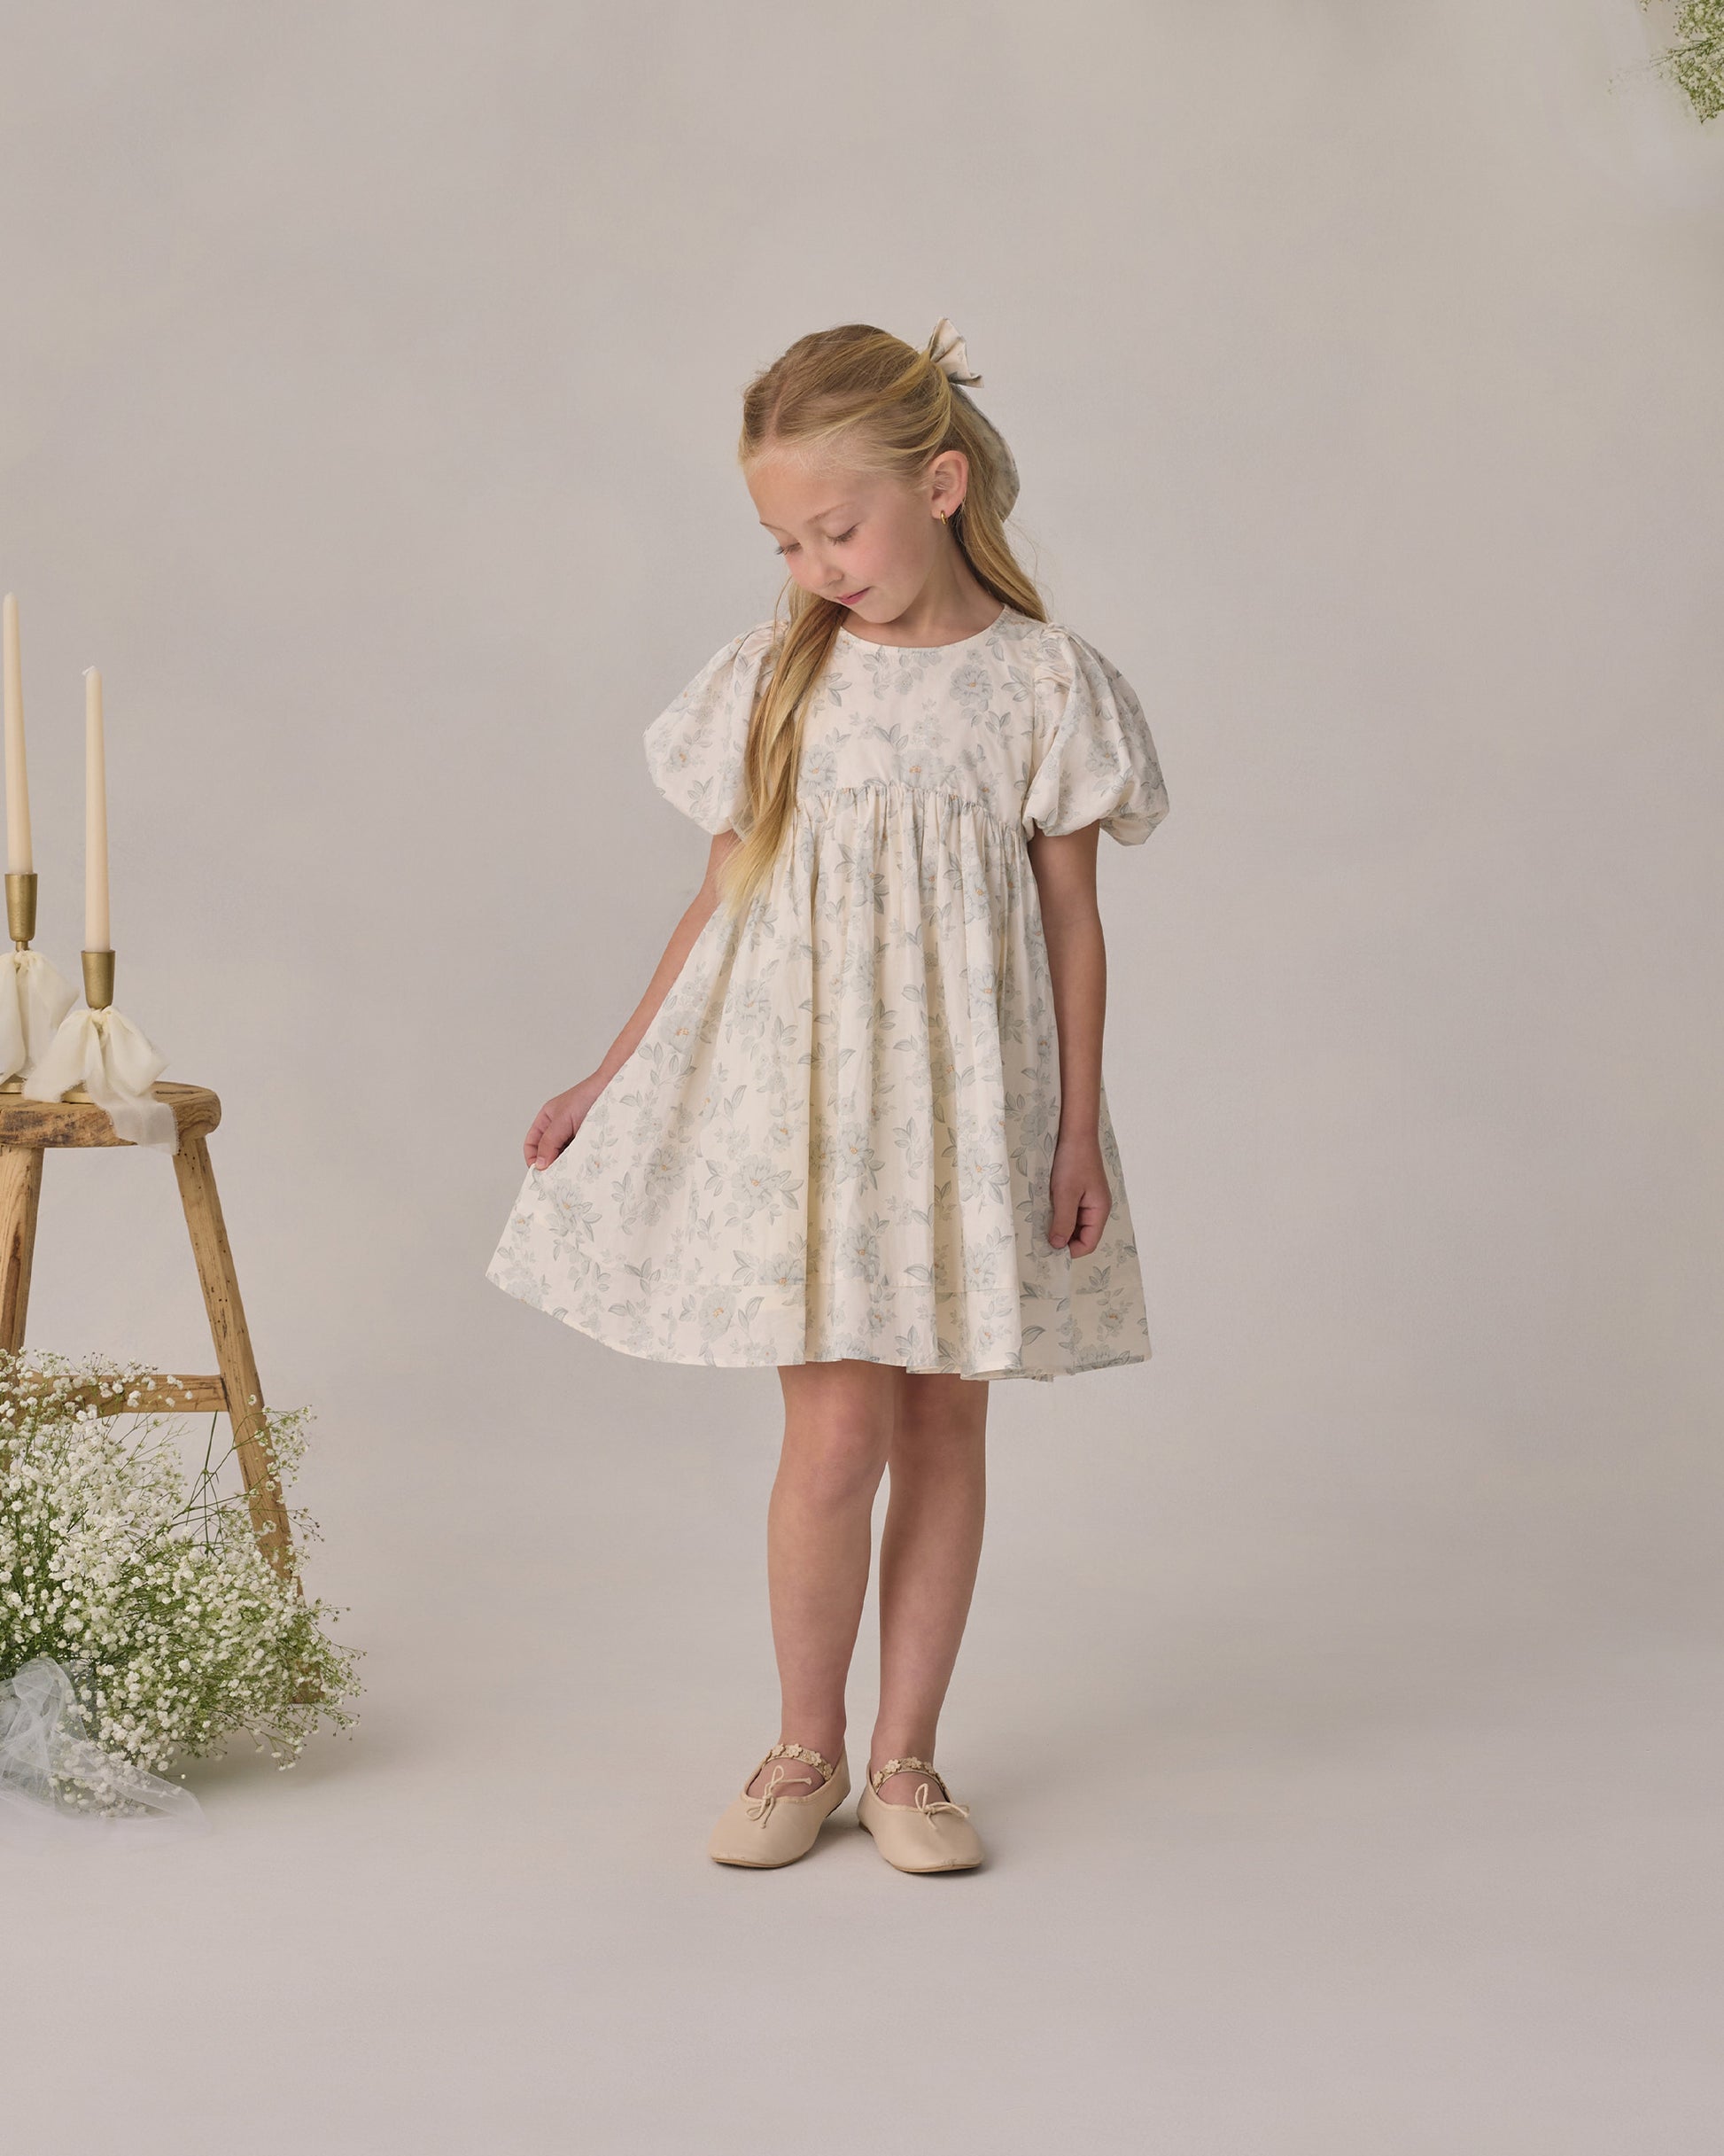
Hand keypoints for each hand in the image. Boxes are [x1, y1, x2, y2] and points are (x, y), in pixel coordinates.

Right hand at [523, 1073, 609, 1169]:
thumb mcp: (562, 1120)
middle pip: (548, 1153)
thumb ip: (549, 1142)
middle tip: (557, 1178)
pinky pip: (581, 1155)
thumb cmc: (587, 1097)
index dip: (532, 1158)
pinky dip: (580, 1162)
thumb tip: (539, 1165)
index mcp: (547, 1119)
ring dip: (567, 1165)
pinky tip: (583, 1165)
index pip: (532, 1144)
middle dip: (551, 1165)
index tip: (539, 1173)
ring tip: (572, 1172)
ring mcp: (576, 1135)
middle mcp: (560, 1128)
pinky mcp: (590, 1141)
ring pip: (565, 1156)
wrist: (617, 1091)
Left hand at [1047, 1132, 1111, 1257]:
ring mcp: (1087, 1200)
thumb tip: (1058, 1246)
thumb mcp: (1066, 1193)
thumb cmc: (1073, 1161)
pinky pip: (1069, 1211)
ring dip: (1058, 1227)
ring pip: (1073, 1224)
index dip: (1070, 1251)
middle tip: (1040, 1241)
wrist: (1074, 1132)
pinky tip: (1043, 1212)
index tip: (1048, 1251)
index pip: (1088, 1243)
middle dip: (1063, 1240)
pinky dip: (1057, 1215)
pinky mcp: (1077, 1192)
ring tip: (1040, 1227)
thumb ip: (1063, 1221)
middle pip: (1081, 1236)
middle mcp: (1096, 1208)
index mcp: (1099, 1211)